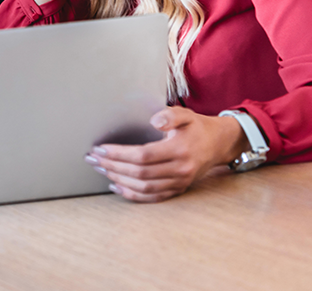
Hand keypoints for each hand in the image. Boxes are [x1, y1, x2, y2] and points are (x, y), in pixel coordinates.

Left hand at [86, 107, 248, 201]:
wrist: (219, 144)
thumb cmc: (197, 127)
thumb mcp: (185, 114)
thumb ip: (170, 115)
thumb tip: (154, 121)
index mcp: (179, 150)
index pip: (143, 156)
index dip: (119, 154)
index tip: (100, 148)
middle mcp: (180, 169)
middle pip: (140, 173)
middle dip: (113, 166)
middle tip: (92, 159)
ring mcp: (179, 182)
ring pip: (144, 187)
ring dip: (119, 179)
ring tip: (100, 169)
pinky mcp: (178, 189)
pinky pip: (153, 197)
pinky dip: (133, 195)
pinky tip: (116, 186)